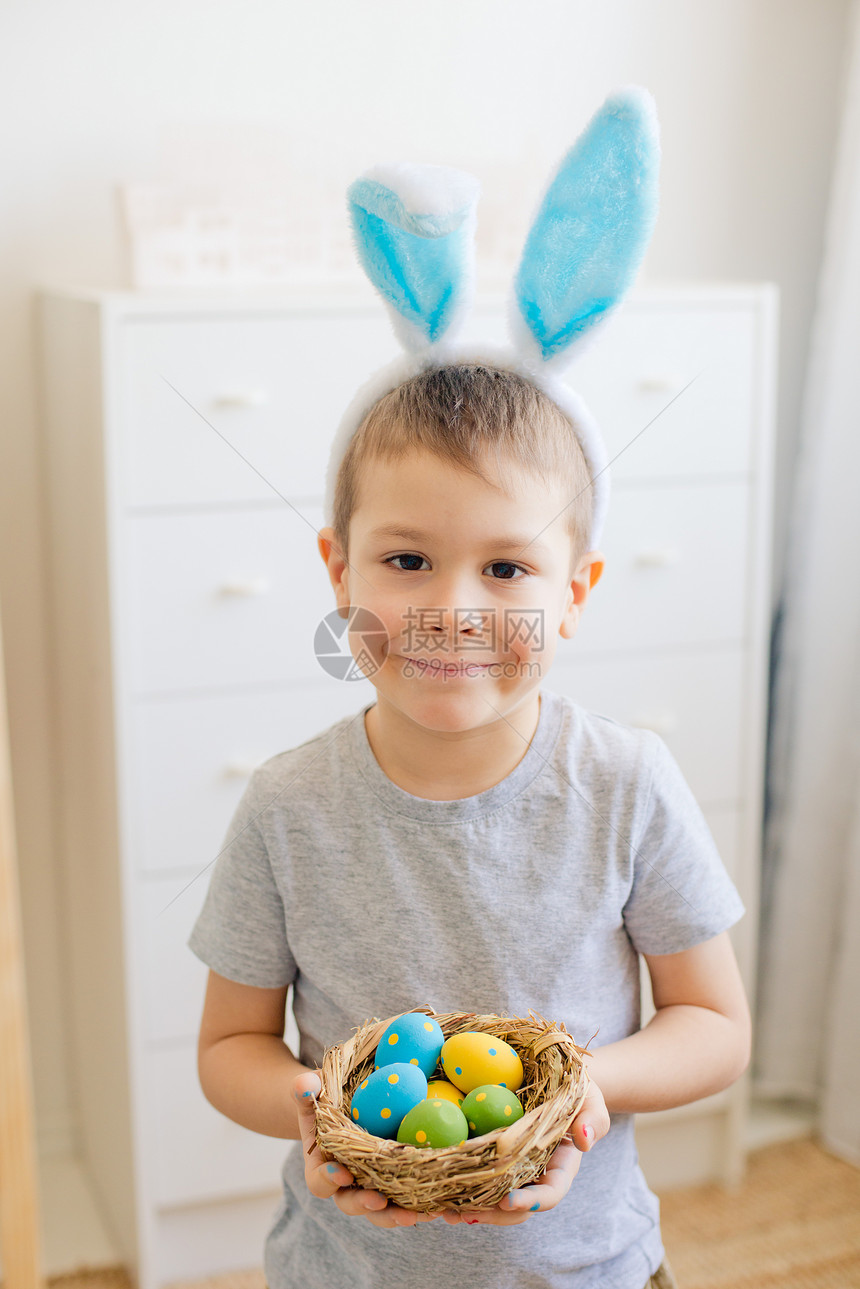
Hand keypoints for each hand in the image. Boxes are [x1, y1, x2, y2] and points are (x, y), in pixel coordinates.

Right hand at [292, 1071, 440, 1228]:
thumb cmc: (327, 1097)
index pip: (319, 1182)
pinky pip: (408, 1201)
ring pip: (382, 1210)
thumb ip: (305, 1088)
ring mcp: (372, 1187)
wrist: (347, 1106)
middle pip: (352, 1204)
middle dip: (366, 1205)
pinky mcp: (396, 1185)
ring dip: (398, 1214)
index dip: (328, 1180)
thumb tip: (305, 1085)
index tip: (340, 1173)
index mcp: (321, 1167)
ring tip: (417, 1214)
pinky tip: (441, 1206)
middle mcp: (346, 1184)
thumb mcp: (313, 1090)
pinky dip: (423, 1205)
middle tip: (380, 1201)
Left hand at [439, 1079, 610, 1225]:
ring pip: (491, 1199)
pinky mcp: (492, 1159)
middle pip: (514, 1208)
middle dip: (489, 1214)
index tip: (508, 1202)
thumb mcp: (590, 1098)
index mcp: (561, 1168)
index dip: (530, 1202)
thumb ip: (593, 1118)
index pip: (550, 1194)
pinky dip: (457, 1186)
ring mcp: (512, 1171)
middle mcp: (534, 1176)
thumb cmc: (578, 1089)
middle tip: (462, 1214)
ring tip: (441, 1209)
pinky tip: (433, 1188)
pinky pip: (475, 1178)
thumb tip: (585, 1141)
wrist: (559, 1082)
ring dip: (467, 1207)